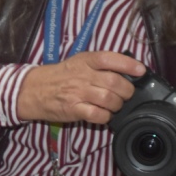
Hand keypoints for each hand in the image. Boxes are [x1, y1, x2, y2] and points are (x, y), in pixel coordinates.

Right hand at [16, 51, 144, 124]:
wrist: (35, 90)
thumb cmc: (61, 76)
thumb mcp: (79, 62)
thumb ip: (100, 65)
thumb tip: (128, 69)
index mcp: (86, 60)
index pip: (110, 59)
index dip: (129, 64)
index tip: (140, 71)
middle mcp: (83, 75)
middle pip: (115, 82)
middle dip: (127, 91)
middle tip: (125, 94)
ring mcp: (78, 93)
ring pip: (110, 99)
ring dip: (117, 105)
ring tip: (114, 105)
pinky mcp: (74, 109)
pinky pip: (98, 115)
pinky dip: (106, 117)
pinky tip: (104, 114)